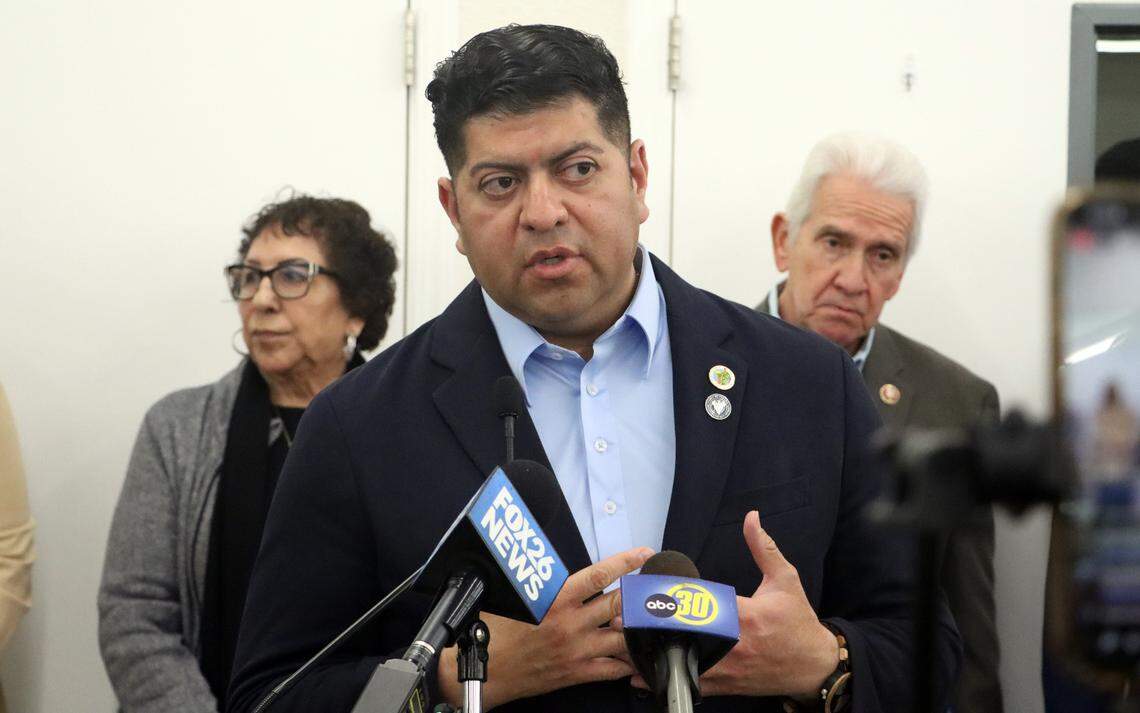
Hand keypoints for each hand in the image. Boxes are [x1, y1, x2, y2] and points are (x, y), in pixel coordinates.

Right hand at [437, 546, 652, 708]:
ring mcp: (577, 650)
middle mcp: (571, 624)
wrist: (485, 671)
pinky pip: (613, 668)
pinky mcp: (577, 673)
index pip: (599, 575)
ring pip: (623, 638)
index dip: (625, 563)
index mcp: (556, 599)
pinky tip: (637, 654)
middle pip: (619, 605)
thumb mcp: (516, 597)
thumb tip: (554, 565)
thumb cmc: (495, 630)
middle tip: (656, 587)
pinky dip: (629, 662)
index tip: (644, 554)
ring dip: (638, 628)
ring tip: (652, 620)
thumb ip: (543, 583)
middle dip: (640, 595)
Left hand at [628, 511, 836, 697]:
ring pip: (683, 665)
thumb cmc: (799, 622)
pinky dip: (666, 680)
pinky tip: (641, 677)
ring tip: (621, 649)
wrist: (813, 666)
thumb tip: (752, 517)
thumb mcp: (785, 580)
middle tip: (620, 620)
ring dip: (653, 658)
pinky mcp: (728, 686)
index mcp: (746, 617)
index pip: (703, 608)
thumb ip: (764, 548)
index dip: (672, 602)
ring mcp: (730, 670)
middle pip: (685, 638)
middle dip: (651, 630)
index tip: (646, 596)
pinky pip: (692, 684)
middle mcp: (735, 646)